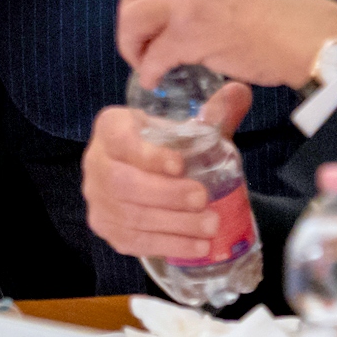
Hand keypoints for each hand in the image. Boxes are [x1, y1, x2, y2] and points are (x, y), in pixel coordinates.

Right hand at [80, 84, 250, 256]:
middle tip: (202, 197)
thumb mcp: (183, 128)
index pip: (121, 140)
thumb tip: (240, 92)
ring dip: (174, 224)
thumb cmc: (164, 148)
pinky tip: (198, 245)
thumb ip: (212, 113)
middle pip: (123, 183)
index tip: (180, 164)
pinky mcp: (107, 229)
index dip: (148, 155)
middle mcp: (96, 163)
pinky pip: (134, 241)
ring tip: (210, 225)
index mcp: (111, 128)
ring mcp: (98, 200)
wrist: (143, 175)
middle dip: (166, 194)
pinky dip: (168, 244)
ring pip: (131, 216)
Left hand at [115, 0, 336, 87]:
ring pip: (133, 17)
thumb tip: (192, 16)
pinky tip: (155, 82)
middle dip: (130, 18)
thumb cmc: (292, 18)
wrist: (313, 38)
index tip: (158, 26)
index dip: (153, 2)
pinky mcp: (189, 33)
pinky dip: (149, 71)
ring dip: (131, 43)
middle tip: (140, 44)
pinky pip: (154, 55)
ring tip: (142, 62)